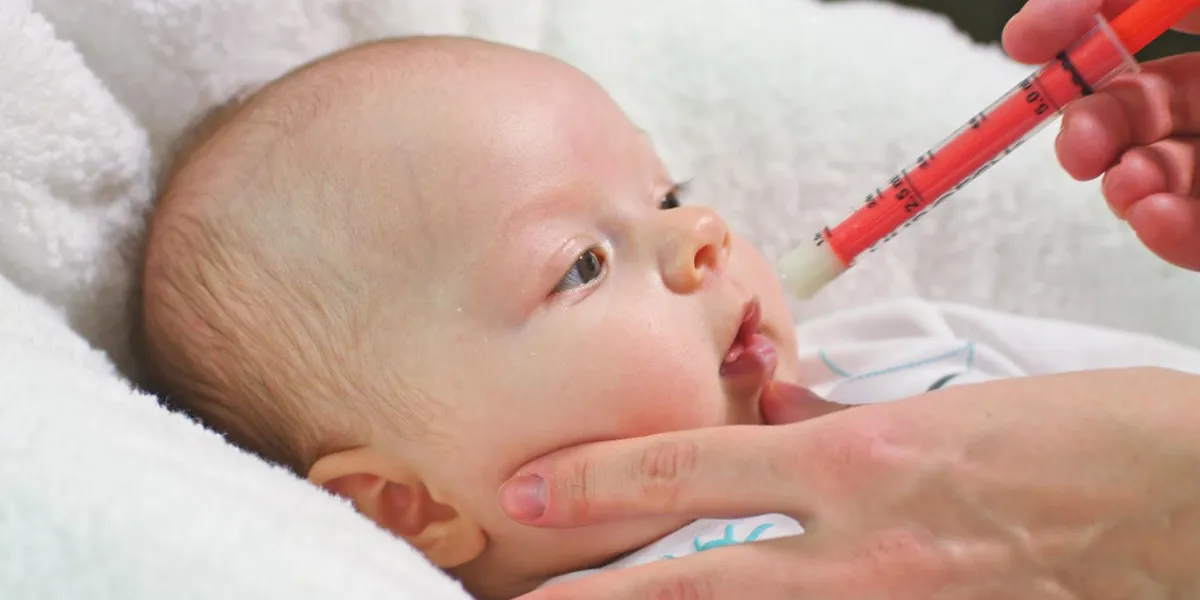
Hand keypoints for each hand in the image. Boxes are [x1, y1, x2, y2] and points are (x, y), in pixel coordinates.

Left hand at [502, 369, 1199, 598]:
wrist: (1186, 506)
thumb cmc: (1080, 437)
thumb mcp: (946, 409)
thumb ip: (845, 425)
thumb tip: (781, 418)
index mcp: (856, 463)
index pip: (688, 470)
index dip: (594, 480)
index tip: (527, 486)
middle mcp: (858, 550)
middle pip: (688, 584)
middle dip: (592, 596)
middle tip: (518, 597)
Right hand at [1003, 0, 1199, 269]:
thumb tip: (1044, 14)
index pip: (1142, 14)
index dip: (1079, 19)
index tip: (1024, 43)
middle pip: (1146, 104)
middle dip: (1094, 125)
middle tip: (1078, 148)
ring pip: (1166, 173)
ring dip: (1129, 185)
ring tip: (1129, 191)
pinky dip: (1171, 234)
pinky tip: (1154, 221)